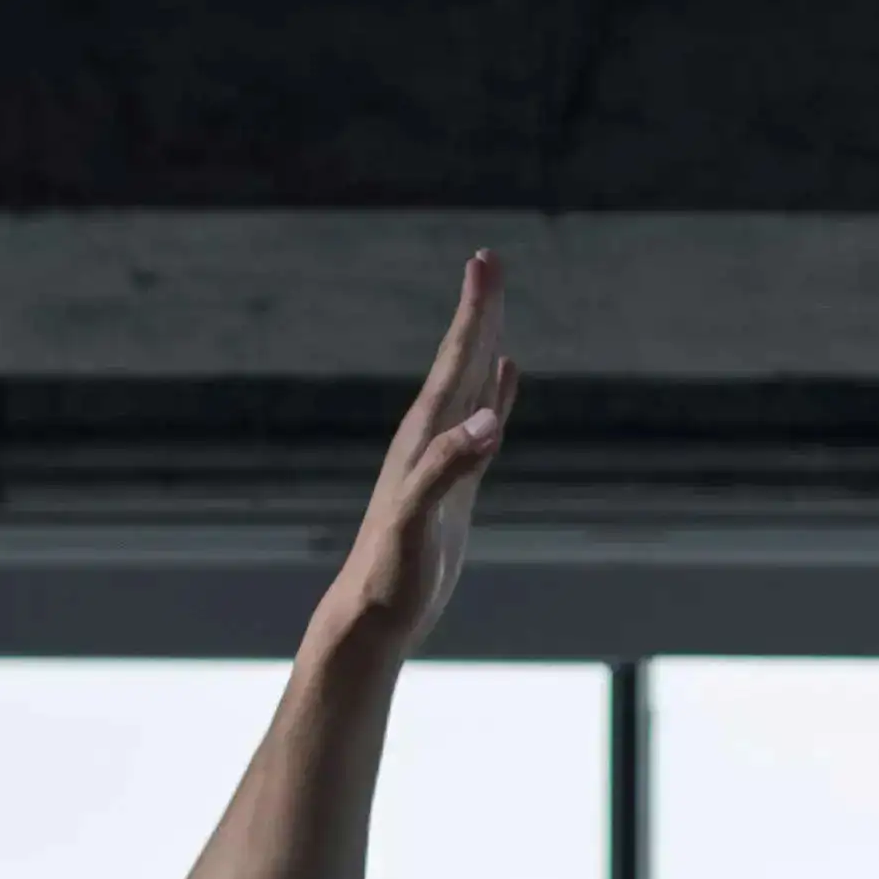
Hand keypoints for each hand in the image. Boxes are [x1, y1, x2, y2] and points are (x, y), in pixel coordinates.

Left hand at [321, 251, 518, 652]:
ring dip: (486, 346)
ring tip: (496, 308)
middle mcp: (432, 438)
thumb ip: (448, 468)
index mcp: (425, 436)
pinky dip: (496, 395)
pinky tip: (506, 377)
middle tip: (490, 262)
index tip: (485, 262)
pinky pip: (482, 426)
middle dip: (479, 312)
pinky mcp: (456, 486)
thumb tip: (488, 422)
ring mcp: (444, 459)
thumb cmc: (388, 574)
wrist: (373, 616)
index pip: (456, 360)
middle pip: (463, 361)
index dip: (475, 312)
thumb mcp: (418, 521)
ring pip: (472, 387)